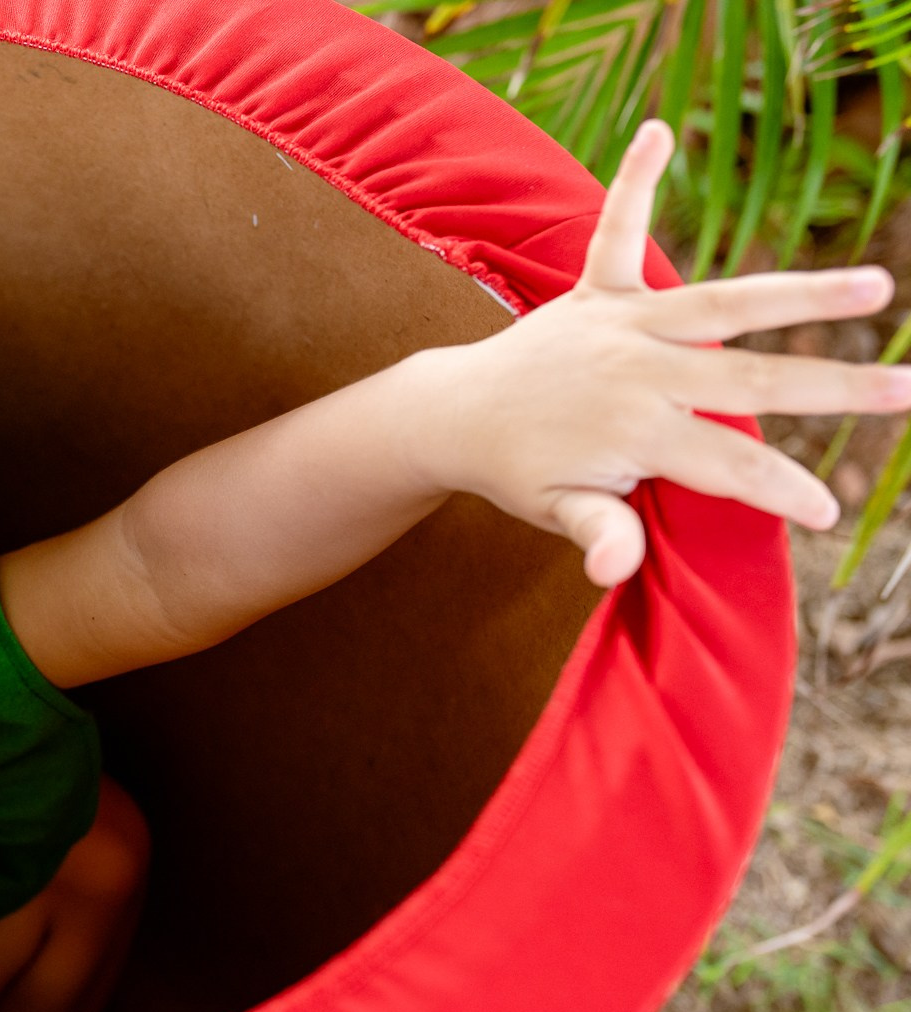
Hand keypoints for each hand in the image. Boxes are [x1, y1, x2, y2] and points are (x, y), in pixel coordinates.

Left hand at [413, 118, 910, 586]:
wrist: (454, 417)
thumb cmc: (519, 472)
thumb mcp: (554, 510)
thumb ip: (594, 532)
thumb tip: (611, 570)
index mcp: (633, 433)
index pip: (727, 465)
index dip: (778, 491)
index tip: (826, 509)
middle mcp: (637, 371)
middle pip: (751, 380)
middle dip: (835, 387)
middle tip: (907, 388)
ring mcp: (621, 325)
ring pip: (721, 304)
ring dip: (801, 290)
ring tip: (875, 284)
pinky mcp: (598, 291)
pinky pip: (616, 231)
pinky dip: (634, 181)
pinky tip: (657, 131)